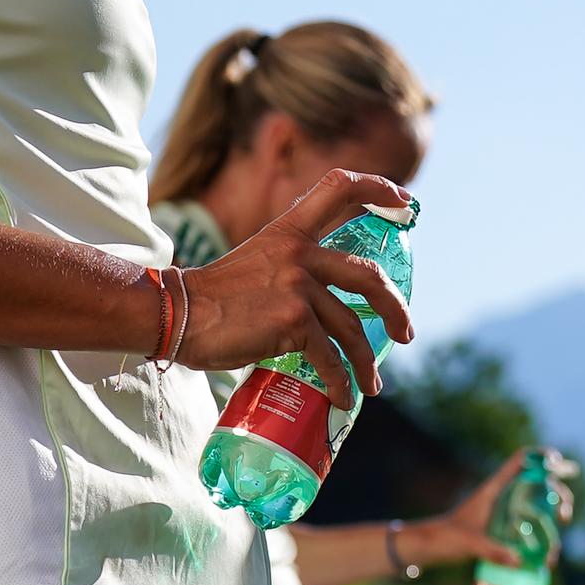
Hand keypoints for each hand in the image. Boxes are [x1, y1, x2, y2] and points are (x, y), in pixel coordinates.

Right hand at [175, 168, 415, 405]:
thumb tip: (326, 305)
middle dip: (394, 307)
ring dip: (365, 361)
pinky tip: (343, 397)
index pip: (340, 187)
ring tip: (371, 384)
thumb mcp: (258, 262)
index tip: (406, 203)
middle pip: (368, 274)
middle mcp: (299, 252)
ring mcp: (298, 286)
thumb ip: (292, 269)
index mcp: (289, 230)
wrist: (177, 314)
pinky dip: (339, 381)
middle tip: (405, 332)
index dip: (378, 189)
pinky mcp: (292, 321)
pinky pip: (328, 357)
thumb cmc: (214, 298)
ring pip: (351, 327)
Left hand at [405, 448, 572, 568]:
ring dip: (555, 514)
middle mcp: (505, 496)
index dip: (542, 456)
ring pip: (539, 505)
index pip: (521, 460)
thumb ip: (493, 550)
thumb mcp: (471, 543)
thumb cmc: (448, 538)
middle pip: (540, 485)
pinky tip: (549, 555)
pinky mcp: (505, 528)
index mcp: (495, 489)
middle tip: (564, 514)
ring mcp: (507, 511)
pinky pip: (531, 525)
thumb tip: (519, 561)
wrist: (432, 546)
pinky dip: (543, 534)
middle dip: (559, 494)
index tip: (558, 463)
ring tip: (561, 533)